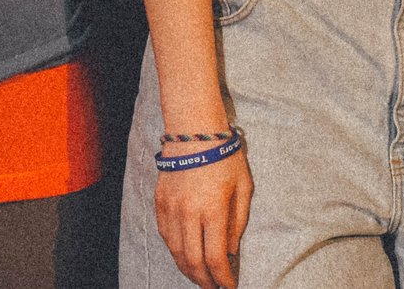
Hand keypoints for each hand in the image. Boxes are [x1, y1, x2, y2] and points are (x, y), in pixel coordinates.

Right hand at [155, 144, 250, 288]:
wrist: (193, 129)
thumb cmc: (224, 154)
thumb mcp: (243, 186)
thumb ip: (238, 221)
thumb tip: (231, 250)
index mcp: (213, 209)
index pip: (216, 257)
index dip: (223, 277)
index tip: (230, 286)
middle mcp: (189, 213)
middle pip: (193, 262)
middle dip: (205, 281)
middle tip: (214, 288)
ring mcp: (171, 208)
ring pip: (176, 252)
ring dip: (188, 270)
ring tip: (200, 277)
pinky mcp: (160, 202)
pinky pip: (166, 236)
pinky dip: (175, 251)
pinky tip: (185, 256)